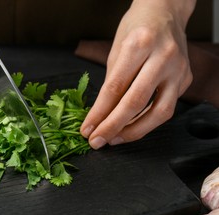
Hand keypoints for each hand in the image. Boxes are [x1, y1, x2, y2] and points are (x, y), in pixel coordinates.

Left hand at [80, 0, 195, 149]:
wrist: (166, 12)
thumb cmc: (136, 28)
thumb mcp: (116, 49)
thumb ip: (112, 82)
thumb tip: (101, 115)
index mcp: (139, 45)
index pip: (115, 88)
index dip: (99, 113)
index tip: (87, 129)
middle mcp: (163, 57)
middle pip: (136, 102)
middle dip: (113, 127)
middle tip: (97, 141)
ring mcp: (179, 69)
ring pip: (159, 112)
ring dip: (134, 132)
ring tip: (114, 140)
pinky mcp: (186, 79)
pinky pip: (166, 107)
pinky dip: (147, 121)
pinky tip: (131, 128)